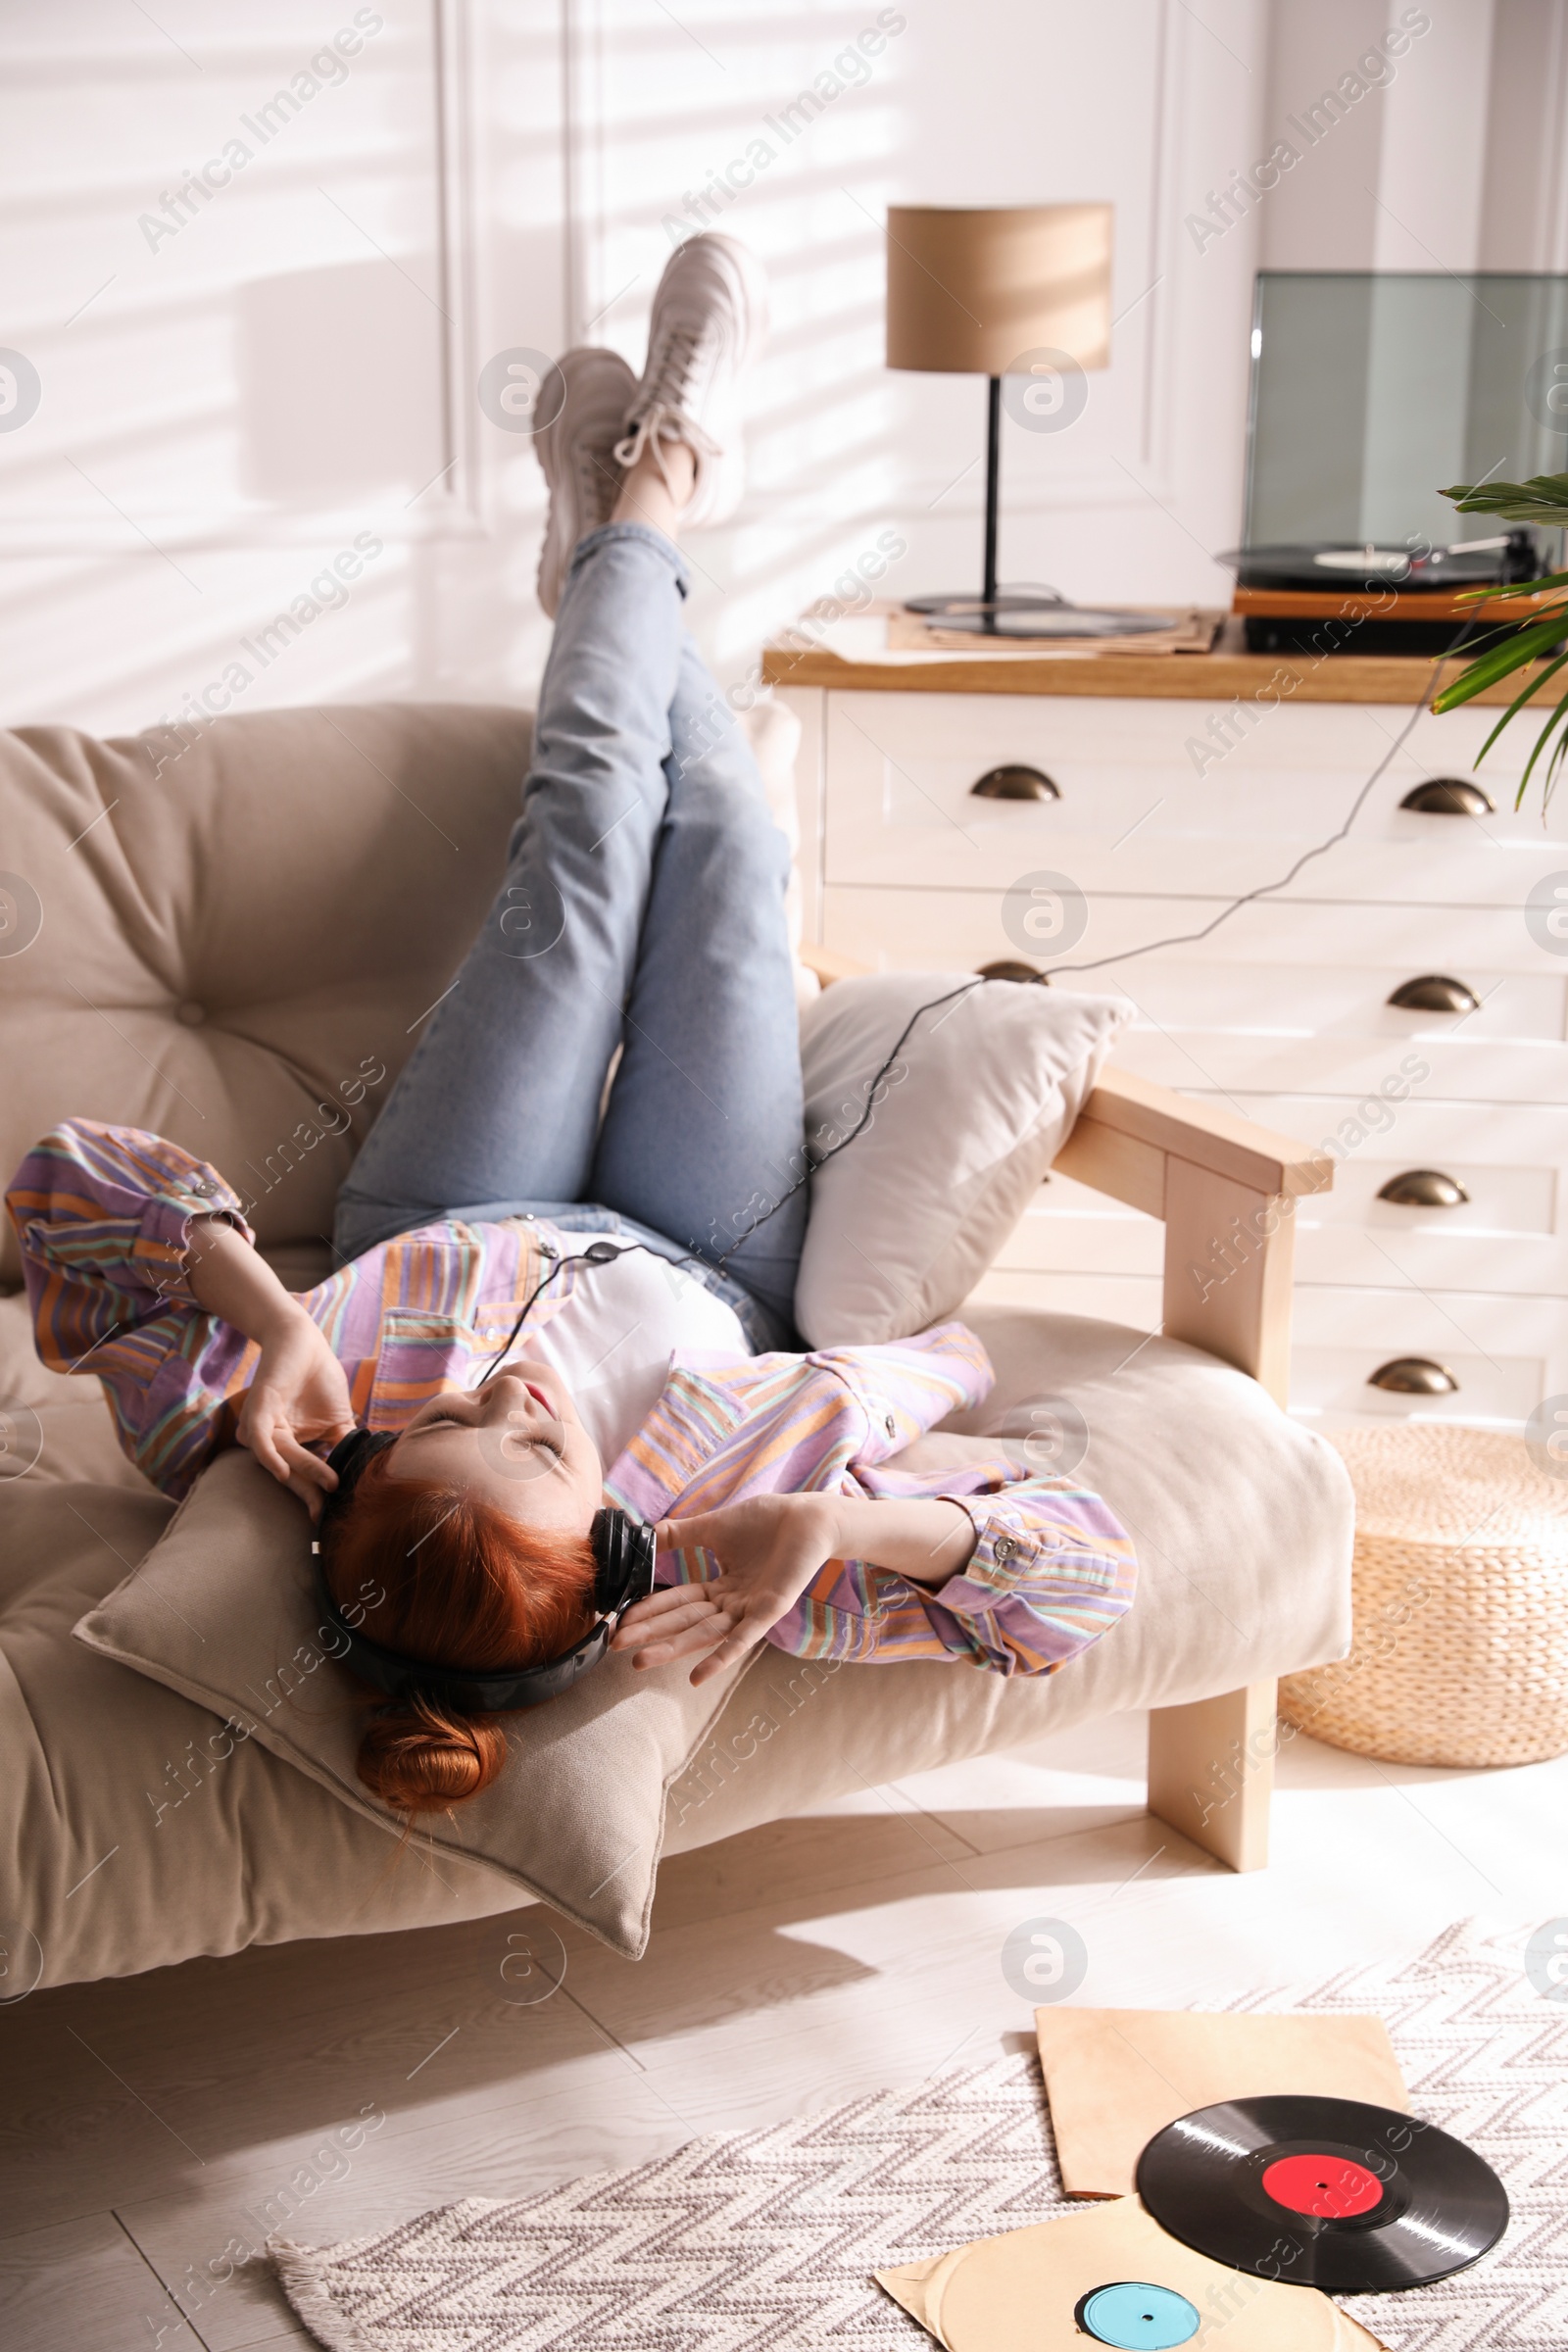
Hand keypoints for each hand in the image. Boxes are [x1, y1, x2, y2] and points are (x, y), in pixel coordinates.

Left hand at [235, 1304, 355, 1518]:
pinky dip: (269, 1455)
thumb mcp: (337, 1420)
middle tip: (322, 1514)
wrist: (305, 1342)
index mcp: (287, 1443)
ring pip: (281, 1457)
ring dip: (304, 1473)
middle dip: (306, 1494)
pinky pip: (260, 1436)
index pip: (300, 1475)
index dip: (313, 1495)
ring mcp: (263, 1424)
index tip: (326, 1518)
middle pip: (288, 1472)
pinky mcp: (259, 1406)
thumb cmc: (319, 1379)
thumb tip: (361, 1473)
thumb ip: (341, 1446)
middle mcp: (270, 1439)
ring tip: (330, 1484)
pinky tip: (283, 1472)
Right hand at [608, 1491, 843, 1684]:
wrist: (807, 1517)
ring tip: (640, 1661)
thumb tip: (647, 1533)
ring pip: (705, 1633)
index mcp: (719, 1587)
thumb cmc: (765, 1522)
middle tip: (616, 1646)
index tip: (619, 1621)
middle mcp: (731, 1604)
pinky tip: (698, 1677)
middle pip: (684, 1622)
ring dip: (673, 1649)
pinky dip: (721, 1657)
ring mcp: (749, 1610)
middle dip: (651, 1634)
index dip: (649, 1612)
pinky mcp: (769, 1610)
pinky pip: (743, 1639)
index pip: (677, 1602)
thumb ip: (680, 1535)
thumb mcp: (713, 1527)